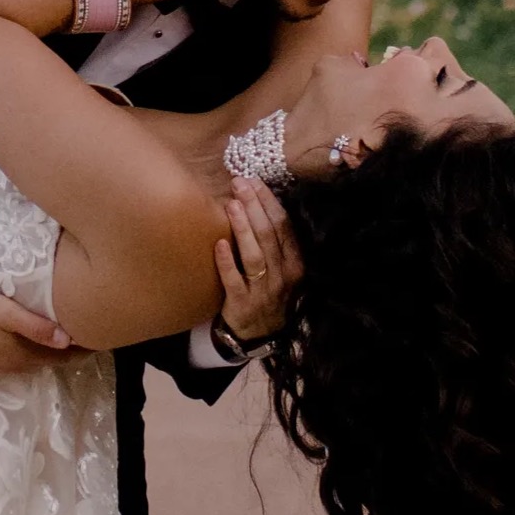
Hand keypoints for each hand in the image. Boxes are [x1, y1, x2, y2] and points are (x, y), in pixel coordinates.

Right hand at [0, 280, 81, 376]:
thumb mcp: (4, 312)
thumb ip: (35, 326)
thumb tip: (67, 340)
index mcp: (21, 355)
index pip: (60, 358)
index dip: (80, 352)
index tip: (99, 342)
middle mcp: (11, 367)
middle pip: (47, 363)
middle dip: (68, 355)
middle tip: (87, 341)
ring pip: (31, 365)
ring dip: (48, 356)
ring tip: (64, 345)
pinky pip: (13, 364)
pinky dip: (29, 357)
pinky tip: (29, 349)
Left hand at [214, 176, 302, 344]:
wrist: (258, 333)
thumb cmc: (268, 291)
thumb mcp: (282, 267)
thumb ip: (275, 240)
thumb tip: (259, 199)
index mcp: (295, 263)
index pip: (284, 226)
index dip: (269, 202)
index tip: (254, 181)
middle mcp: (283, 276)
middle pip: (269, 236)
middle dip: (254, 206)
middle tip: (239, 183)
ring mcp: (263, 291)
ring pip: (255, 255)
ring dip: (243, 228)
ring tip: (231, 204)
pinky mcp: (242, 304)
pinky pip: (234, 280)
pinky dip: (227, 262)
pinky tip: (219, 243)